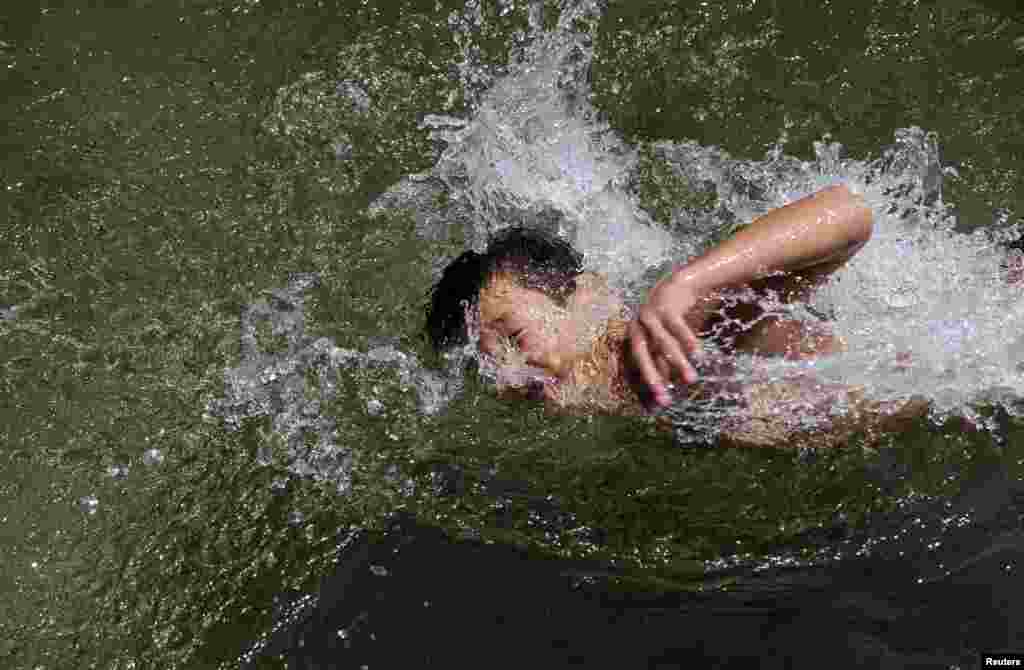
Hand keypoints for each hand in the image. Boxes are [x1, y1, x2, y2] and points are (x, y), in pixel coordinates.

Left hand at [628, 273, 703, 406]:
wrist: (679, 284)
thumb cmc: (670, 319)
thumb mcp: (663, 340)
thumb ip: (661, 362)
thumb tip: (663, 391)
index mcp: (634, 337)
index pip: (638, 365)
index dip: (648, 383)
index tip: (660, 404)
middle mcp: (636, 326)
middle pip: (642, 354)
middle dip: (653, 377)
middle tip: (665, 399)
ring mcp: (649, 314)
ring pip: (663, 343)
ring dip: (678, 362)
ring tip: (692, 379)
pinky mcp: (664, 306)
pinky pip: (676, 326)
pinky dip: (686, 339)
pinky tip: (697, 353)